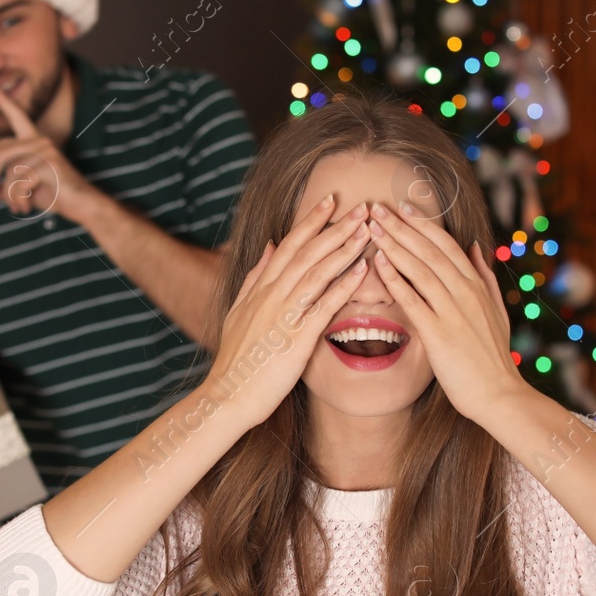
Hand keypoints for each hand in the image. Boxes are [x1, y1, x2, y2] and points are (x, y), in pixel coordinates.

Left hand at [0, 83, 97, 221]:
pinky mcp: (50, 164)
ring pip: (10, 172)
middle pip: (1, 155)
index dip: (5, 103)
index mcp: (34, 142)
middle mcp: (40, 141)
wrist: (82, 206)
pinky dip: (19, 199)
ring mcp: (46, 151)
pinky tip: (27, 208)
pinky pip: (20, 182)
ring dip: (9, 194)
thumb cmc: (54, 196)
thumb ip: (2, 190)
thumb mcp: (23, 193)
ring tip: (18, 207)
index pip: (17, 118)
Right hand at [204, 195, 373, 427]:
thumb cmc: (237, 359)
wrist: (227, 394)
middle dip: (336, 227)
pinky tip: (363, 270)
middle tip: (362, 207)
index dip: (311, 221)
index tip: (331, 201)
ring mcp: (284, 316)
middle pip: (307, 252)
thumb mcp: (238, 311)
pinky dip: (344, 285)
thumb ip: (254, 277)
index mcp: (260, 289)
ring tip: (367, 231)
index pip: (288, 245)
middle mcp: (271, 296)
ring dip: (344, 249)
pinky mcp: (297, 338)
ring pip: (317, 272)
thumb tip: (270, 245)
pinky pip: (324, 306)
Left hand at [363, 201, 529, 426]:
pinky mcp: (438, 333)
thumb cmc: (493, 356)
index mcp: (476, 285)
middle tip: (376, 208)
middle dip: (401, 227)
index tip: (402, 207)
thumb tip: (476, 247)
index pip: (446, 244)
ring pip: (419, 268)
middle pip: (428, 250)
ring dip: (394, 245)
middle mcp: (465, 292)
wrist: (498, 393)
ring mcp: (452, 311)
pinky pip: (412, 300)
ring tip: (372, 228)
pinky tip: (378, 263)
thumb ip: (484, 276)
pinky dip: (394, 279)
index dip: (422, 224)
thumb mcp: (496, 310)